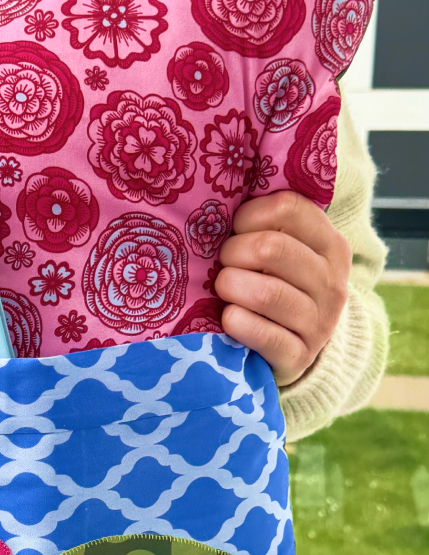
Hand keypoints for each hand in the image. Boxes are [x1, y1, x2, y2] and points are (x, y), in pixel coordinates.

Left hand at [216, 191, 350, 386]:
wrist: (293, 350)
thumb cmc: (275, 286)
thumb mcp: (284, 253)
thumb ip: (267, 225)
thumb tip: (222, 198)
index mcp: (330, 245)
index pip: (287, 207)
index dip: (248, 215)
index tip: (235, 229)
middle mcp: (332, 282)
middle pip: (270, 248)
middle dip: (232, 252)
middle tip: (224, 263)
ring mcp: (320, 322)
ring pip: (266, 292)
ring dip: (230, 286)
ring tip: (223, 288)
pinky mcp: (299, 356)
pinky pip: (263, 335)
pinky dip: (236, 322)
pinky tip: (229, 318)